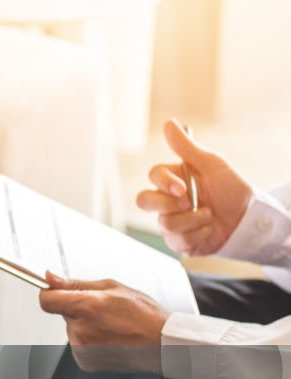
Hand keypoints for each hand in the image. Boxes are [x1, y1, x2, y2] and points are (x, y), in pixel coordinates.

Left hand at [39, 272, 170, 373]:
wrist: (161, 344)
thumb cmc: (143, 315)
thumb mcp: (111, 287)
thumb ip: (75, 284)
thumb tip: (50, 277)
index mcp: (86, 307)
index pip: (46, 300)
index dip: (50, 293)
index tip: (57, 291)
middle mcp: (80, 330)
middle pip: (62, 313)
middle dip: (76, 308)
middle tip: (102, 310)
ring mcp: (81, 348)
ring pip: (71, 328)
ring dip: (84, 324)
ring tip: (110, 325)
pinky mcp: (84, 361)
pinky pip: (78, 343)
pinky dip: (89, 339)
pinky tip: (108, 337)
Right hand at [137, 119, 252, 255]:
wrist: (248, 219)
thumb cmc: (231, 189)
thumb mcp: (211, 164)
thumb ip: (186, 148)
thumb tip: (169, 123)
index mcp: (173, 180)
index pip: (153, 176)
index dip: (164, 183)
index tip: (183, 189)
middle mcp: (167, 201)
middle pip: (143, 200)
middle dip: (166, 204)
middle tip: (188, 203)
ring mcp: (171, 221)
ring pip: (165, 223)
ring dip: (193, 220)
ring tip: (209, 216)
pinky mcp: (178, 241)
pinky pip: (177, 241)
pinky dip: (199, 234)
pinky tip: (209, 229)